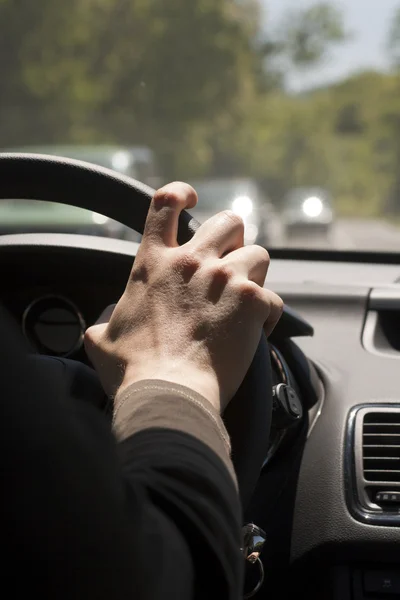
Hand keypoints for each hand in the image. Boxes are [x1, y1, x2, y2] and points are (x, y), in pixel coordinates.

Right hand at [84, 182, 282, 411]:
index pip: (164, 204)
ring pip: (259, 254)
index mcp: (154, 263)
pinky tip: (255, 333)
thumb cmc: (133, 370)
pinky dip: (267, 315)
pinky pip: (273, 299)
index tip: (190, 198)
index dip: (179, 193)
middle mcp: (192, 262)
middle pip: (228, 221)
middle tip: (229, 264)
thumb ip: (104, 322)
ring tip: (245, 301)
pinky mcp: (252, 301)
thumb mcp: (102, 340)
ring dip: (254, 275)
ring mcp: (225, 278)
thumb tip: (101, 325)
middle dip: (234, 238)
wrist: (168, 393)